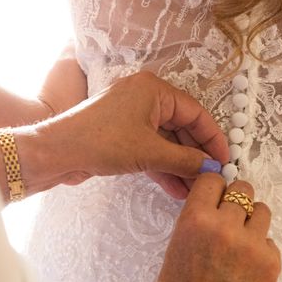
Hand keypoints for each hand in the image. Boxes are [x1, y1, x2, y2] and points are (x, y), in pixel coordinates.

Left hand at [0, 71, 229, 199]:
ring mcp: (132, 118)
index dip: (213, 138)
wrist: (56, 153)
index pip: (196, 113)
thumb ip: (186, 160)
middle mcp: (145, 98)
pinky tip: (177, 190)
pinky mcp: (122, 136)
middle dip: (196, 156)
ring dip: (181, 167)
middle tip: (212, 179)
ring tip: (196, 191)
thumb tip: (213, 169)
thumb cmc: (101, 142)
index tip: (225, 161)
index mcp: (154, 90)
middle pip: (182, 128)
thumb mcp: (150, 152)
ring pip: (166, 143)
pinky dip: (163, 168)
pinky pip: (151, 150)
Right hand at [129, 174, 280, 281]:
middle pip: (243, 189)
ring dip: (252, 222)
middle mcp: (226, 226)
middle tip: (231, 219)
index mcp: (196, 219)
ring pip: (262, 211)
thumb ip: (198, 218)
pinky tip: (246, 268)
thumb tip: (218, 201)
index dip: (215, 188)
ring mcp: (252, 244)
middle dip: (237, 201)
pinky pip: (270, 241)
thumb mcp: (177, 244)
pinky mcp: (271, 262)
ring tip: (241, 243)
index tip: (216, 198)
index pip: (214, 179)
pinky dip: (260, 250)